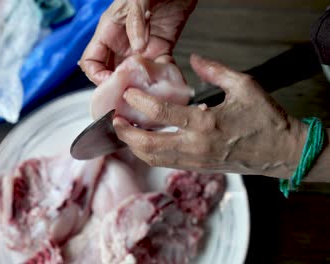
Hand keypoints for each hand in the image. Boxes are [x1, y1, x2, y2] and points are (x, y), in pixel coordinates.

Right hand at [79, 0, 196, 84]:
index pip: (91, 61)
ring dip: (141, 85)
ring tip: (148, 92)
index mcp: (108, 32)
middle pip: (111, 74)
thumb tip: (137, 47)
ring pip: (135, 76)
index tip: (111, 84)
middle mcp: (122, 43)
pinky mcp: (160, 49)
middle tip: (130, 94)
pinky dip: (163, 78)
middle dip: (119, 86)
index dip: (97, 76)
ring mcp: (141, 49)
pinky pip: (158, 69)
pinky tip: (168, 82)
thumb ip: (135, 21)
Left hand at [113, 54, 307, 177]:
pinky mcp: (197, 168)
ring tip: (123, 130)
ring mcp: (195, 161)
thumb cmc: (265, 120)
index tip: (128, 94)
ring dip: (133, 145)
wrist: (281, 153)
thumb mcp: (244, 86)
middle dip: (126, 133)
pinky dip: (148, 153)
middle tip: (115, 119)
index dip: (140, 103)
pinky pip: (165, 163)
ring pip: (153, 158)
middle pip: (148, 144)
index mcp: (206, 123)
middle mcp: (196, 146)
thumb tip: (194, 59)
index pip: (162, 113)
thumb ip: (215, 71)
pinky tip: (142, 142)